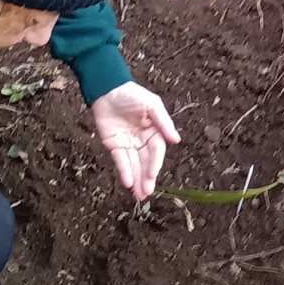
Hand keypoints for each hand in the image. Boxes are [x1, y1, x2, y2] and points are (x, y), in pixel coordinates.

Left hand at [90, 81, 179, 201]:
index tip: (152, 175)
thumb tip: (176, 141)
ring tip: (139, 195)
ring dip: (136, 180)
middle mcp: (142, 140)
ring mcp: (128, 144)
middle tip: (146, 192)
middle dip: (146, 177)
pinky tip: (127, 182)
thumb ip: (164, 123)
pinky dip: (124, 171)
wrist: (107, 89)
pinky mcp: (114, 145)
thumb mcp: (152, 105)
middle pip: (145, 161)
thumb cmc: (132, 94)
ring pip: (134, 165)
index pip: (156, 150)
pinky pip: (120, 160)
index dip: (155, 163)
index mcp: (154, 131)